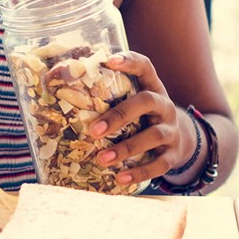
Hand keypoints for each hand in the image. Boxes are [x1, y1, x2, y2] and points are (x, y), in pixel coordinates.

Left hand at [87, 51, 194, 185]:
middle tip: (94, 131)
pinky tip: (121, 178)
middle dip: (119, 115)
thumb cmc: (142, 115)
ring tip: (102, 159)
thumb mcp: (132, 99)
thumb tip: (58, 75)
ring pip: (153, 135)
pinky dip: (140, 172)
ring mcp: (172, 129)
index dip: (129, 61)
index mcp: (152, 86)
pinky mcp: (174, 154)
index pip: (145, 66)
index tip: (109, 60)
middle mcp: (164, 105)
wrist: (179, 139)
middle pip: (146, 101)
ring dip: (126, 148)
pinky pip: (160, 164)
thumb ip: (107, 92)